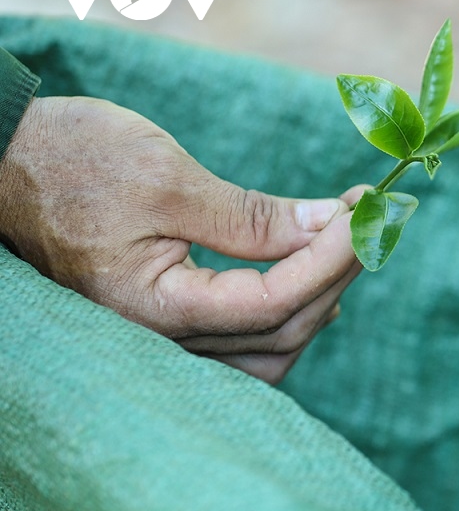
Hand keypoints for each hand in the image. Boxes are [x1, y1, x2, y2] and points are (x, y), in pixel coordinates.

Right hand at [0, 96, 364, 383]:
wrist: (3, 159)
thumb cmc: (70, 159)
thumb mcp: (165, 177)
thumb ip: (251, 215)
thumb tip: (332, 224)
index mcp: (153, 309)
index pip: (272, 303)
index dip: (331, 259)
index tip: (367, 211)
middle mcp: (158, 339)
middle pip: (280, 332)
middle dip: (335, 274)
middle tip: (370, 219)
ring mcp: (163, 337)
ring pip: (268, 352)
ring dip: (317, 301)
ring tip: (347, 248)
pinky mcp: (168, 321)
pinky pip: (244, 343)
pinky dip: (287, 313)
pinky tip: (310, 279)